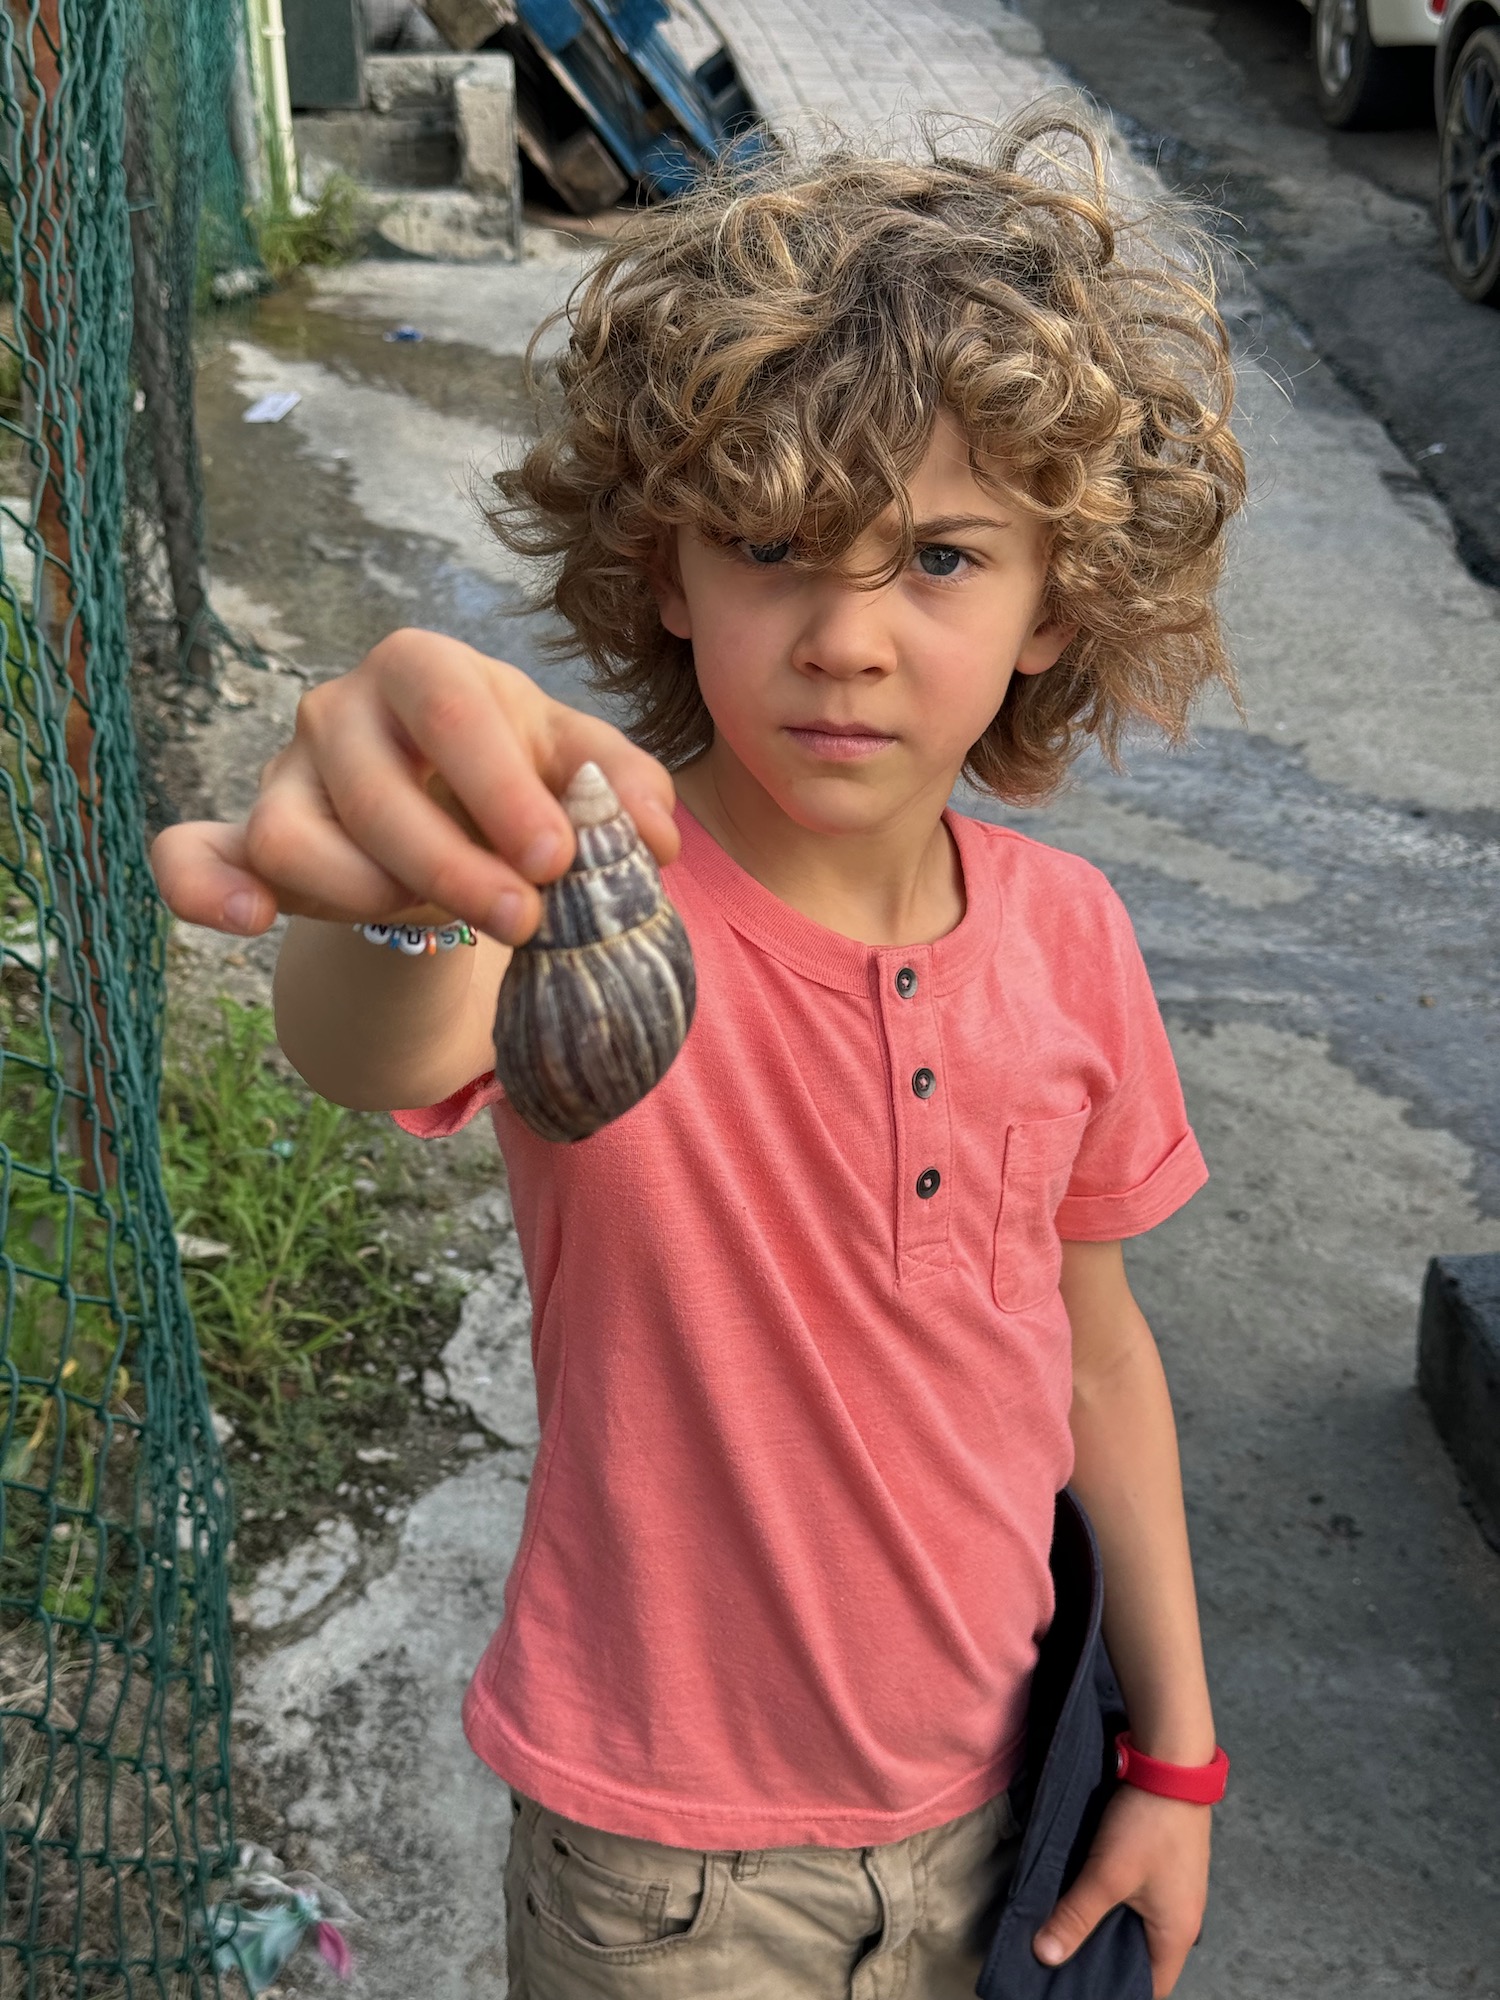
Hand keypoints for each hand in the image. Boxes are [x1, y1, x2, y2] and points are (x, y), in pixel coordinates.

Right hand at [150, 631, 679, 944]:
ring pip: (296, 837)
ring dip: (368, 893)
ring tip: (432, 920)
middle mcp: (341, 708)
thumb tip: (659, 840)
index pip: (455, 714)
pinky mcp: (249, 837)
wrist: (450, 815)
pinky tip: (246, 920)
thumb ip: (625, 788)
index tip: (556, 860)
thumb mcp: (576, 768)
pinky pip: (194, 855)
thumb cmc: (515, 778)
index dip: (502, 788)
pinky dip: (204, 888)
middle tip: (524, 921)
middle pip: (376, 787)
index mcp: (427, 669)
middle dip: (452, 864)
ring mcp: (285, 774)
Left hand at [1033, 1786, 1209, 1997]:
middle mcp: (1183, 1919)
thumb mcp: (1106, 1874)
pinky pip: (1139, 1900)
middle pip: (1142, 1958)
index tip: (1077, 1985)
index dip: (1116, 1990)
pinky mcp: (1166, 1866)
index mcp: (1177, 1934)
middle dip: (1104, 1960)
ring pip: (1137, 1926)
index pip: (1151, 1988)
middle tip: (1063, 1957)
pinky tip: (1084, 1896)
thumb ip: (1076, 1917)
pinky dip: (1114, 1904)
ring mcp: (1177, 1891)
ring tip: (1067, 1929)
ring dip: (1106, 1928)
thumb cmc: (1147, 1824)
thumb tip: (1044, 1956)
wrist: (1171, 1763)